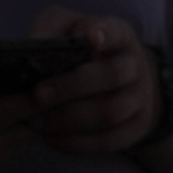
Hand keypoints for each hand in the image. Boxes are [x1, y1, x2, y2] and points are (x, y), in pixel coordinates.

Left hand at [25, 9, 161, 157]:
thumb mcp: (66, 29)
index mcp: (120, 37)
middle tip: (36, 96)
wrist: (117, 83)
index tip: (86, 36)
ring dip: (68, 120)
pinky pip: (109, 141)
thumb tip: (31, 47)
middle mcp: (136, 66)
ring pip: (110, 113)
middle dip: (71, 87)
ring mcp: (141, 99)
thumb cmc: (81, 52)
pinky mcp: (137, 128)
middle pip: (112, 76)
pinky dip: (76, 142)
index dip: (104, 34)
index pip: (117, 32)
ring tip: (35, 121)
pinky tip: (50, 137)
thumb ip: (49, 30)